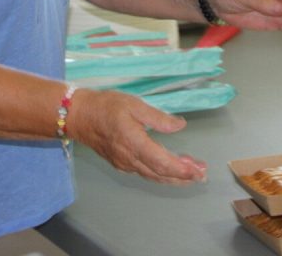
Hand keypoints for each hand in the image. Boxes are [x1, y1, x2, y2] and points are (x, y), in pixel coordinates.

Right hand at [66, 88, 207, 184]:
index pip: (162, 163)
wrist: (79, 116)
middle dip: (183, 176)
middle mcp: (130, 159)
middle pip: (160, 174)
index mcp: (134, 143)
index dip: (181, 169)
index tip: (198, 170)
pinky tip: (170, 170)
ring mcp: (124, 163)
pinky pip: (145, 173)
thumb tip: (180, 125)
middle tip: (202, 175)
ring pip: (153, 176)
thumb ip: (158, 118)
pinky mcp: (121, 163)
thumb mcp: (134, 105)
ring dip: (173, 177)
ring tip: (192, 174)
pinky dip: (161, 174)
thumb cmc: (106, 106)